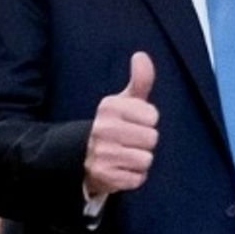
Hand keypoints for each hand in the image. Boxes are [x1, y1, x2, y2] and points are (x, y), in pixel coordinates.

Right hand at [84, 52, 158, 195]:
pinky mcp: (104, 176)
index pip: (152, 116)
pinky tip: (120, 170)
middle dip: (144, 143)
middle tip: (128, 142)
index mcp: (108, 107)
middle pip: (151, 138)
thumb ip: (139, 80)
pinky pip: (138, 178)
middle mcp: (102, 128)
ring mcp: (102, 153)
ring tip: (124, 156)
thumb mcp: (124, 102)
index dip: (147, 122)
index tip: (132, 123)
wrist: (82, 157)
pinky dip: (133, 177)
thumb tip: (141, 55)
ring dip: (139, 161)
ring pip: (146, 159)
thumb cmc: (113, 126)